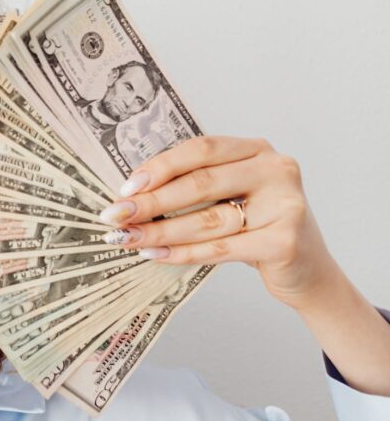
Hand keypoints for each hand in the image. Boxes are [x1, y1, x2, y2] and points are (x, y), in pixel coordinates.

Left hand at [99, 135, 339, 310]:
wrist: (307, 271)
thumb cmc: (257, 228)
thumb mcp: (231, 197)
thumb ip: (194, 185)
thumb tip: (131, 195)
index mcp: (257, 150)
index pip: (200, 149)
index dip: (159, 167)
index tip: (124, 188)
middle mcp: (275, 170)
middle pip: (200, 184)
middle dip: (151, 202)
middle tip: (114, 216)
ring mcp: (285, 205)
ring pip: (207, 219)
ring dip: (159, 231)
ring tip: (126, 239)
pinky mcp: (284, 241)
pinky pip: (220, 248)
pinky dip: (182, 253)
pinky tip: (155, 254)